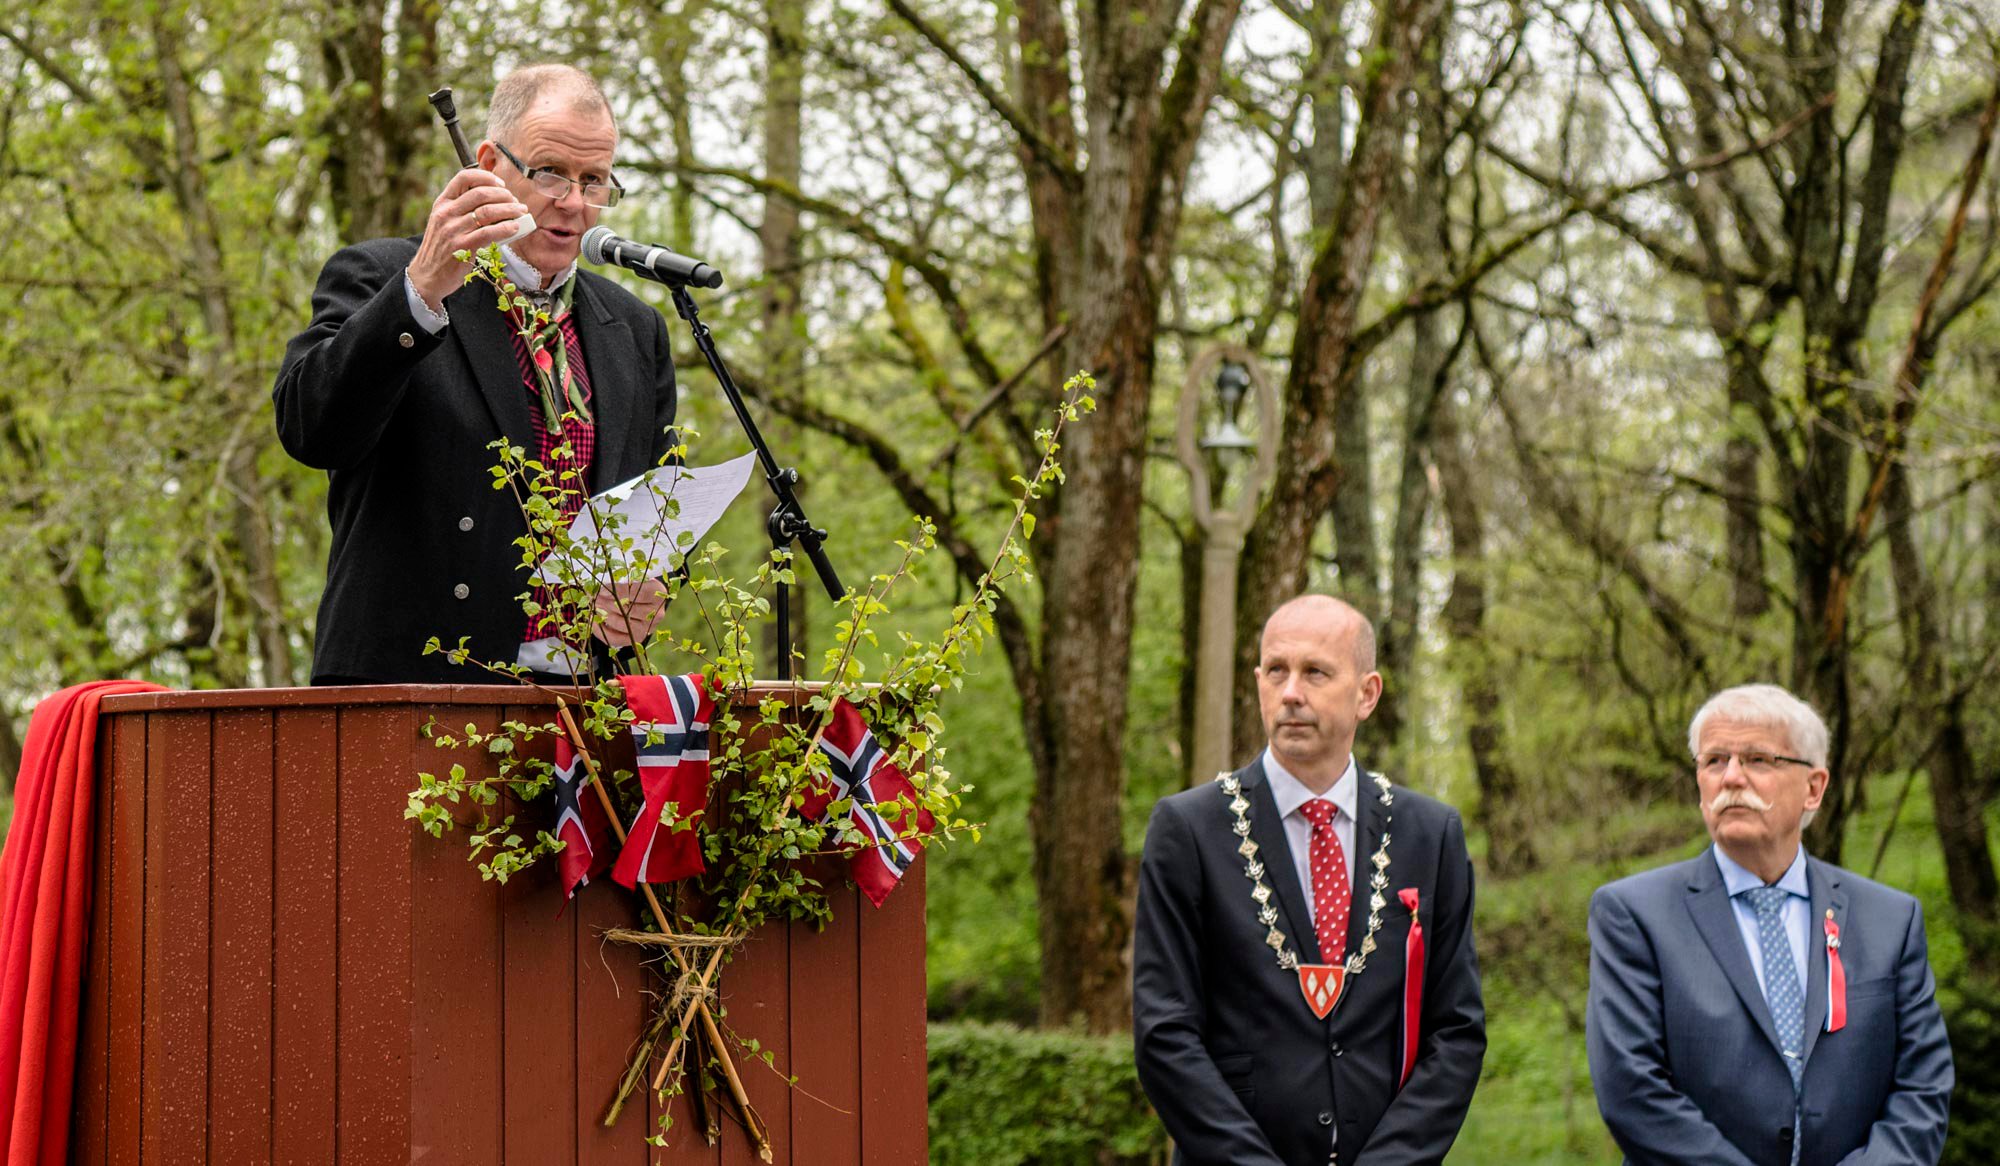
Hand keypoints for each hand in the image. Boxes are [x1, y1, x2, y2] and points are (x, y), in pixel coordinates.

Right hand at [406, 168, 531, 309]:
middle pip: (480, 193)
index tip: (501, 184)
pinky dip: (506, 228)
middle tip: (516, 201)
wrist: (427, 275)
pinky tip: (515, 227)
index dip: (486, 177)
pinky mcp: (462, 247)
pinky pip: (489, 232)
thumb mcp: (445, 222)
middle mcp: (446, 213)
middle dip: (504, 195)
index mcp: (442, 203)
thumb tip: (497, 201)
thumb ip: (462, 209)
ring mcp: (453, 230)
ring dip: (510, 209)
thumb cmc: (442, 248)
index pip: (463, 178)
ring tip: (521, 212)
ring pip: (488, 211)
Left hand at [592, 579, 670, 646]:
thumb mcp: (631, 579)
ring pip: (621, 624)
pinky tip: (594, 620)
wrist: (644, 601)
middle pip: (627, 610)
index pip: (636, 592)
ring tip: (594, 606)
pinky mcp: (637, 639)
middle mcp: (656, 614)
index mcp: (657, 594)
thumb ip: (619, 583)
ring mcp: (647, 628)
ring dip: (603, 615)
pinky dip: (601, 631)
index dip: (617, 591)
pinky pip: (616, 639)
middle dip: (606, 603)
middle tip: (593, 597)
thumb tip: (600, 590)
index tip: (601, 590)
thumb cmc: (636, 586)